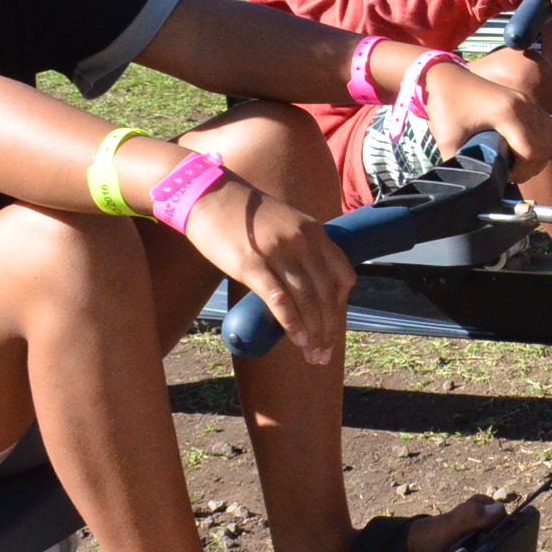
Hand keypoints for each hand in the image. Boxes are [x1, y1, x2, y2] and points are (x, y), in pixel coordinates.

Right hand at [191, 181, 351, 365]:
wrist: (209, 195)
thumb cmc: (246, 216)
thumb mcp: (287, 222)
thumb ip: (304, 246)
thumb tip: (311, 281)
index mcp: (315, 232)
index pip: (342, 276)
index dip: (341, 308)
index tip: (334, 329)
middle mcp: (302, 242)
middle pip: (326, 294)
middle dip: (328, 329)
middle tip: (325, 355)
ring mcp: (278, 253)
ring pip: (306, 300)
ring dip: (313, 333)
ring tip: (313, 356)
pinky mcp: (252, 265)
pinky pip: (280, 300)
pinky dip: (292, 324)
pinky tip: (298, 340)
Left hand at [420, 60, 551, 176]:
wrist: (445, 78)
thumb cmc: (446, 106)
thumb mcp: (448, 141)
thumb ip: (461, 166)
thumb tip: (470, 187)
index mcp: (508, 113)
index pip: (532, 152)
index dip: (521, 172)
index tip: (504, 175)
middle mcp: (524, 105)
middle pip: (545, 147)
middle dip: (531, 168)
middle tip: (510, 174)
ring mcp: (527, 101)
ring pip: (550, 138)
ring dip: (539, 156)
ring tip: (518, 164)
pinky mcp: (527, 102)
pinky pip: (547, 127)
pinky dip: (542, 143)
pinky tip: (524, 151)